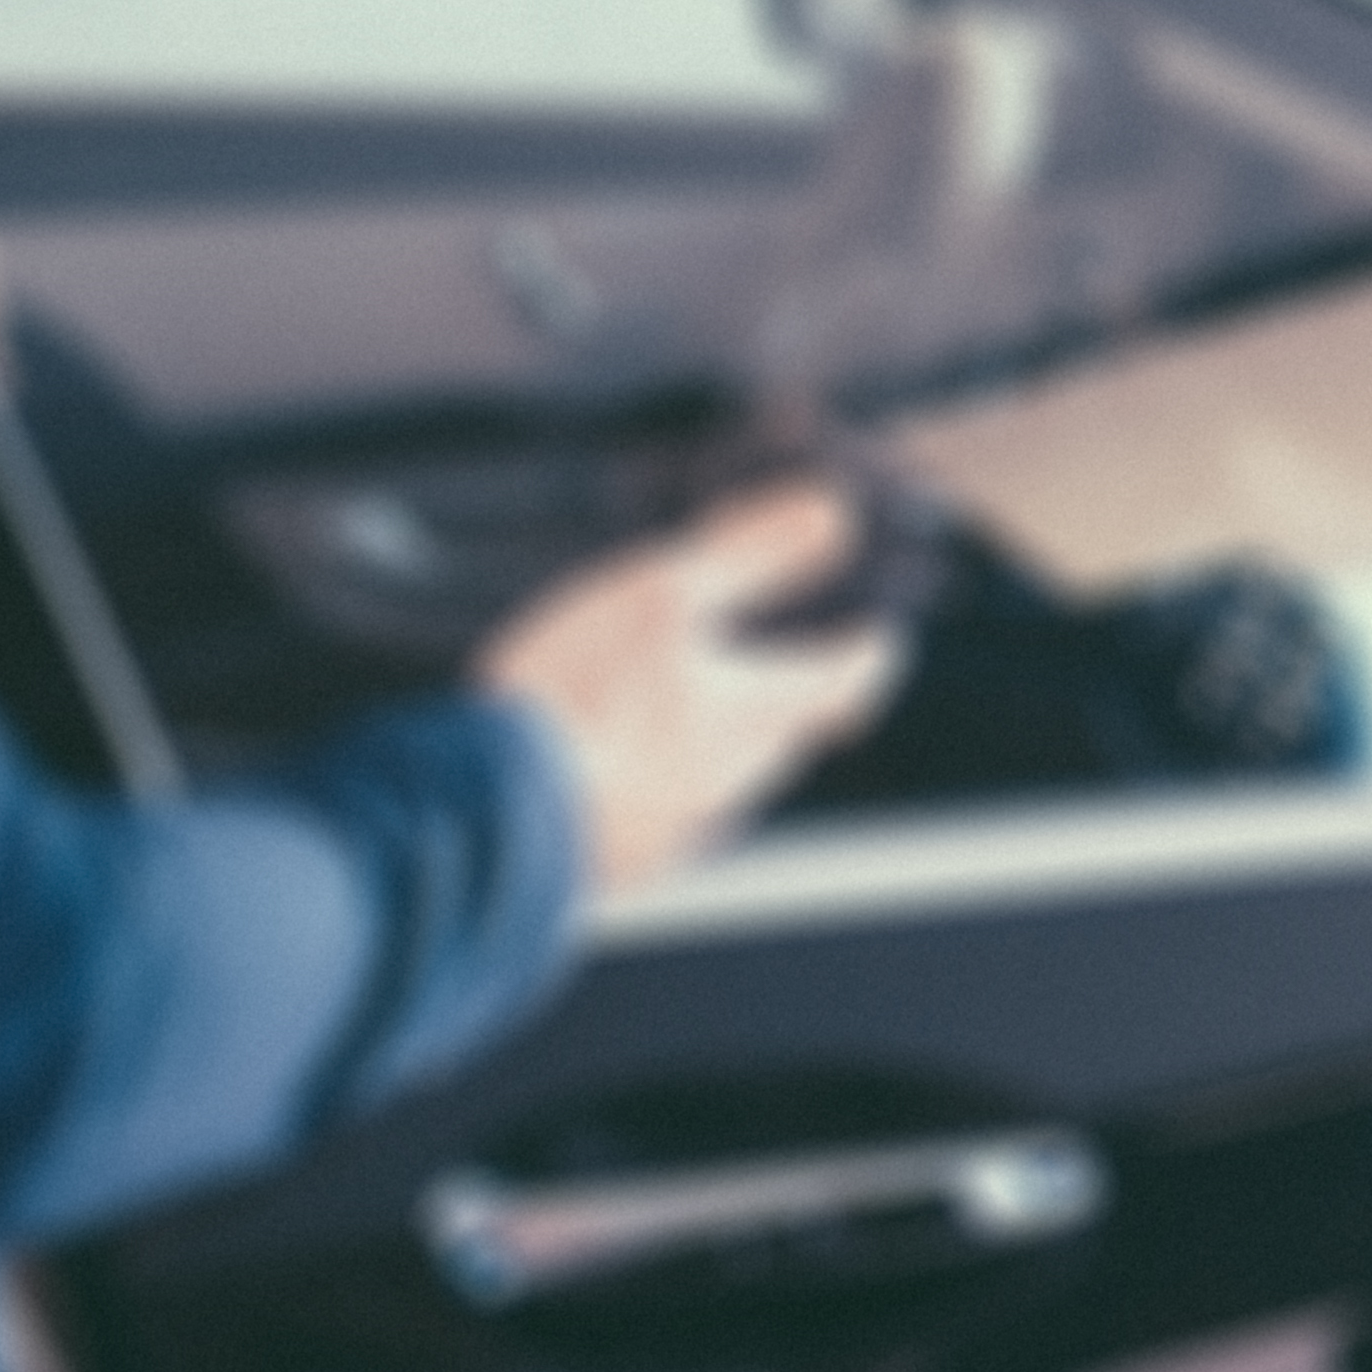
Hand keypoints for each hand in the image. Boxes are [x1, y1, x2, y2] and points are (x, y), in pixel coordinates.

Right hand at [480, 477, 906, 897]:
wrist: (491, 818)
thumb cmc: (578, 694)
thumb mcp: (665, 592)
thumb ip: (752, 552)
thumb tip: (833, 511)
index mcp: (756, 714)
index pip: (845, 682)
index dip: (868, 653)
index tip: (880, 636)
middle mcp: (733, 782)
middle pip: (789, 733)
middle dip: (797, 695)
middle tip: (794, 662)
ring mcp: (679, 830)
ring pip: (729, 777)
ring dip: (727, 740)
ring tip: (701, 705)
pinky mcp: (625, 860)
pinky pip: (667, 812)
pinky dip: (664, 778)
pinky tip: (623, 763)